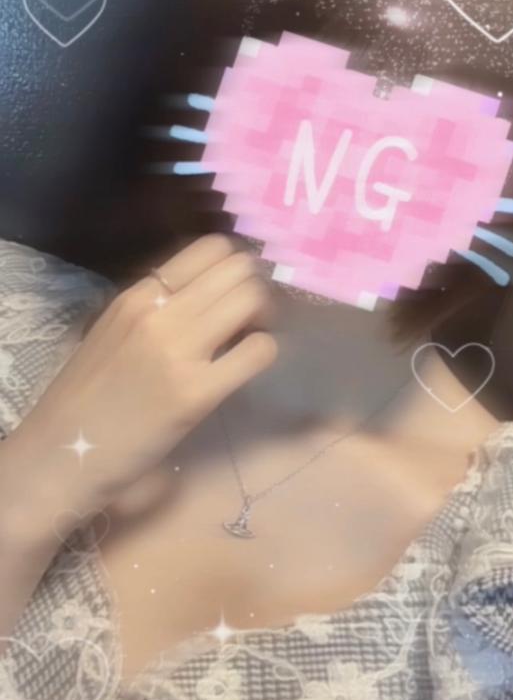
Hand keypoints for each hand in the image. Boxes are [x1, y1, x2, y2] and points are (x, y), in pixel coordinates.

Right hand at [3, 235, 277, 523]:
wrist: (63, 452)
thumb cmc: (88, 395)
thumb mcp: (113, 331)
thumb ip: (154, 307)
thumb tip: (207, 294)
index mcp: (137, 295)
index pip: (211, 247)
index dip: (236, 264)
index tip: (235, 288)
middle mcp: (160, 313)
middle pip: (239, 267)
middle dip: (256, 287)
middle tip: (251, 315)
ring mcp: (180, 351)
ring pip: (252, 299)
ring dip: (263, 316)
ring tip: (249, 338)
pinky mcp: (198, 393)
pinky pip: (258, 351)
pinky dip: (263, 352)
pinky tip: (245, 367)